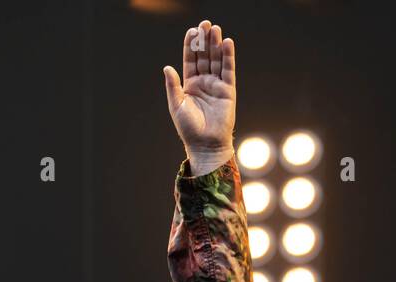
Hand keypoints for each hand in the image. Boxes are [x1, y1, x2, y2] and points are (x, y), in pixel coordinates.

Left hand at [163, 20, 236, 174]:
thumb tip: (167, 67)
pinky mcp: (228, 90)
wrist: (205, 144)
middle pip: (204, 57)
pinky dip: (228, 57)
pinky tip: (227, 43)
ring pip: (216, 60)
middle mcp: (203, 83)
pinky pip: (228, 70)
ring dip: (216, 44)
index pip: (190, 61)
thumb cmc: (189, 128)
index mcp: (189, 85)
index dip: (190, 46)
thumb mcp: (177, 105)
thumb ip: (173, 86)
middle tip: (205, 24)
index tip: (191, 31)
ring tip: (215, 28)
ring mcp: (216, 85)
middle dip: (204, 41)